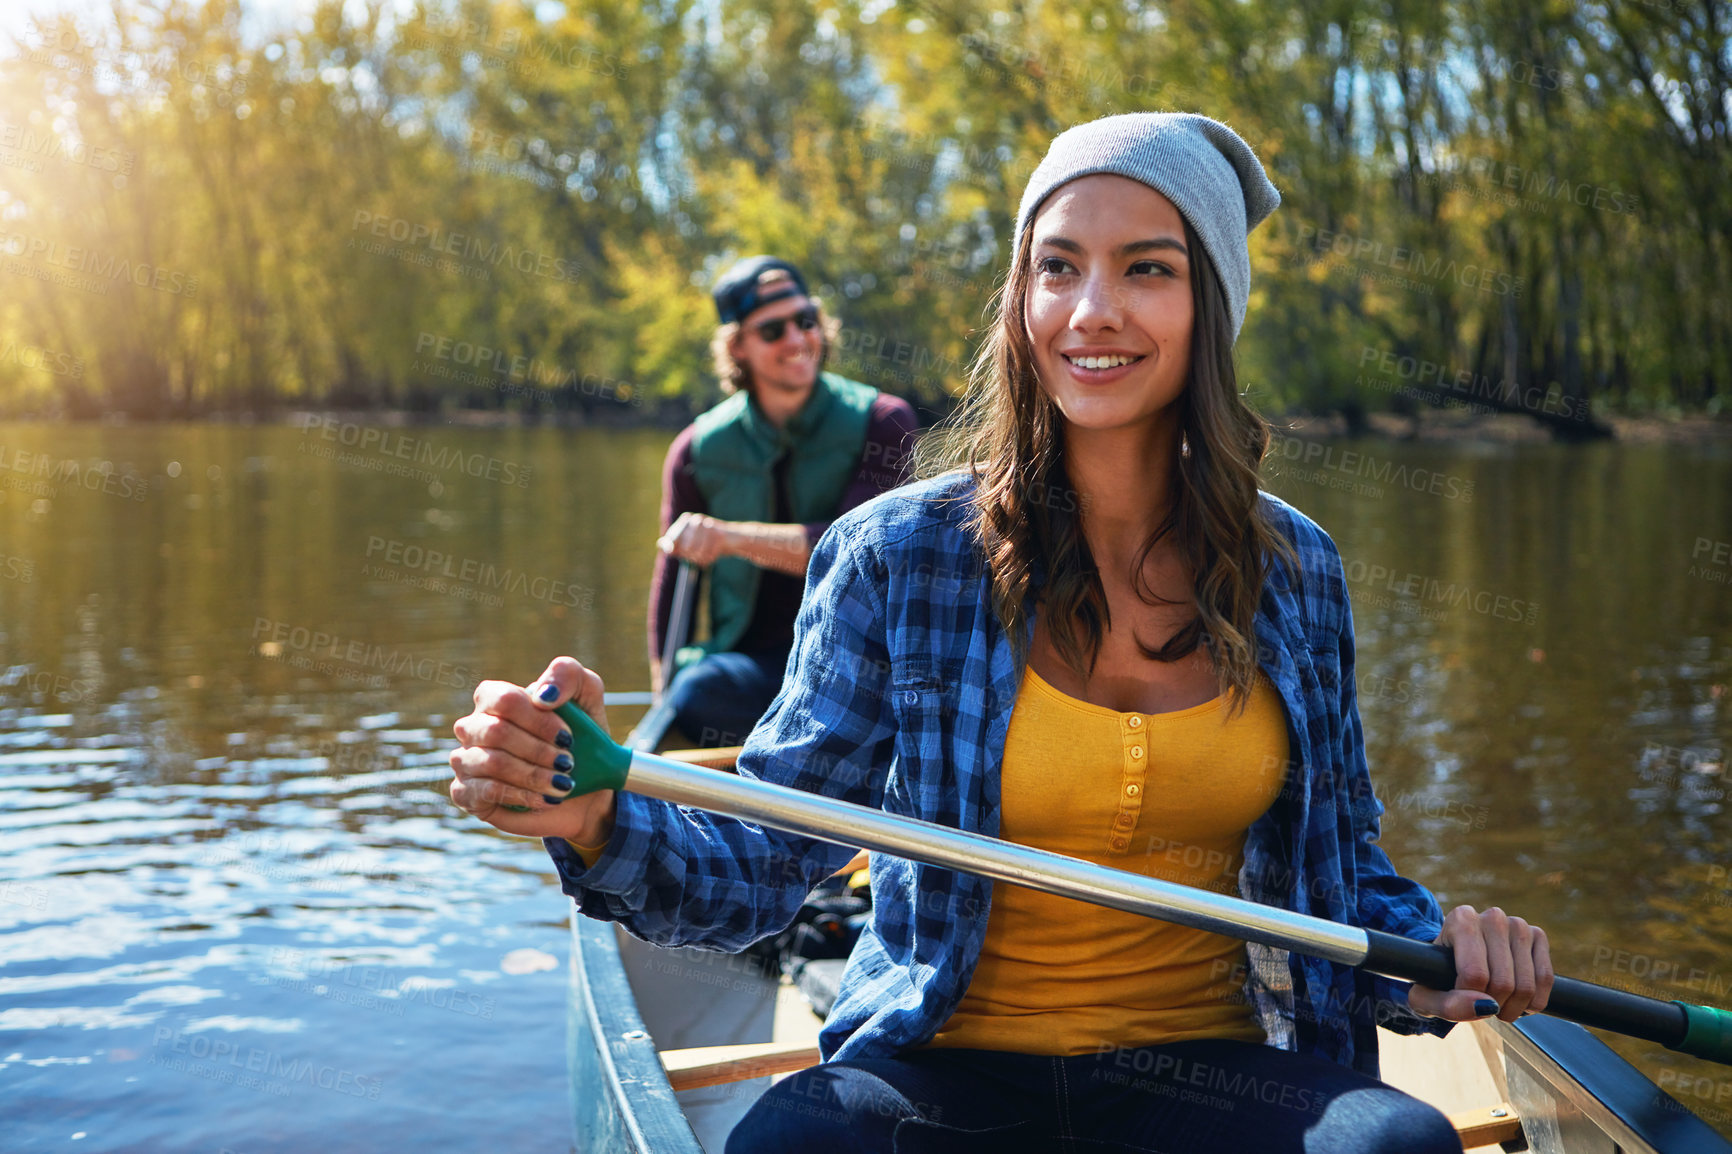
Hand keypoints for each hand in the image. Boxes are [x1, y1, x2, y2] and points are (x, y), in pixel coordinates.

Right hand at [449, 656, 616, 842]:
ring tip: (562, 785)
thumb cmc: (581, 737)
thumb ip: (567, 676)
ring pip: (491, 762)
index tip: (568, 738)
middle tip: (567, 764)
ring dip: (534, 775)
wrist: (585, 788)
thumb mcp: (586, 697)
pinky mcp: (467, 793)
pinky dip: (522, 796)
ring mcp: (466, 760)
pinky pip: (485, 792)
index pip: (504, 699)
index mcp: (494, 698)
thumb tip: (542, 695)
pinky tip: (546, 798)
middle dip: (539, 750)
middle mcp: (473, 727)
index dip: (538, 720)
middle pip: (495, 731)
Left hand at [659, 512, 733, 566]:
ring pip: (696, 552)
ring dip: (701, 558)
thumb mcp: (688, 544)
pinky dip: (711, 558)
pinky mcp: (719, 534)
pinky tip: (715, 553)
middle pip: (685, 548)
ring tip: (706, 554)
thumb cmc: (707, 543)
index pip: (672, 542)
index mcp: (686, 519)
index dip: (677, 551)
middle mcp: (696, 520)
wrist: (733, 539)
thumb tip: (660, 543)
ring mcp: (708, 526)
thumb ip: (673, 545)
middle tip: (698, 555)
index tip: (684, 553)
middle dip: (691, 556)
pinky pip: (709, 553)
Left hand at [1407, 904, 1553, 1022]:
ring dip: (1514, 1008)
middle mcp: (1492, 916)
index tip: (1458, 995)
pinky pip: (1545, 980)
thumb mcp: (1427, 998)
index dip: (1468, 998)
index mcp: (1460, 919)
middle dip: (1493, 1007)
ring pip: (1526, 985)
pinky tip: (1518, 1001)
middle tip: (1481, 1006)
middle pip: (1503, 983)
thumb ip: (1449, 1005)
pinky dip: (1534, 1002)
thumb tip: (1487, 1007)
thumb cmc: (1437, 980)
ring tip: (1497, 1006)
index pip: (1475, 975)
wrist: (1457, 966)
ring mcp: (1518, 924)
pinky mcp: (1537, 936)